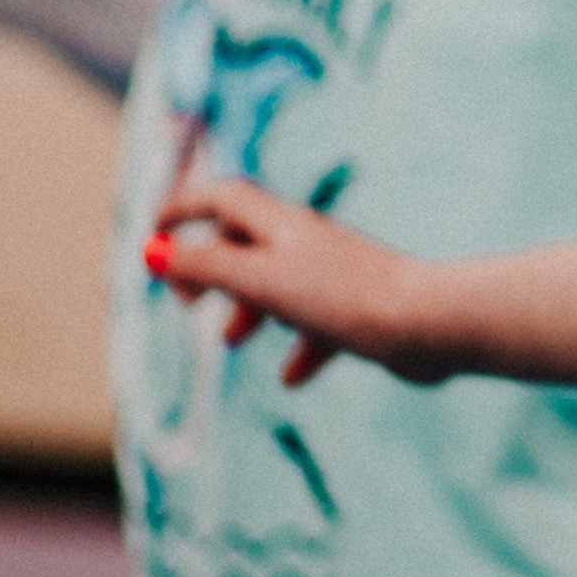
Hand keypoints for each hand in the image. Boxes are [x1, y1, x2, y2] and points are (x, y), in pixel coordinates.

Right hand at [152, 178, 456, 387]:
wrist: (424, 323)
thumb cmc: (341, 296)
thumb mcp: (259, 280)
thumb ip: (206, 266)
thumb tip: (153, 252)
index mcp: (284, 225)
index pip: (225, 198)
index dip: (185, 208)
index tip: (152, 230)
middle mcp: (312, 244)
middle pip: (250, 242)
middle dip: (212, 268)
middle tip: (186, 303)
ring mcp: (339, 278)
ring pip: (282, 285)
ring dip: (250, 309)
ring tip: (233, 340)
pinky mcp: (363, 312)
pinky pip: (321, 326)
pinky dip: (299, 348)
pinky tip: (291, 378)